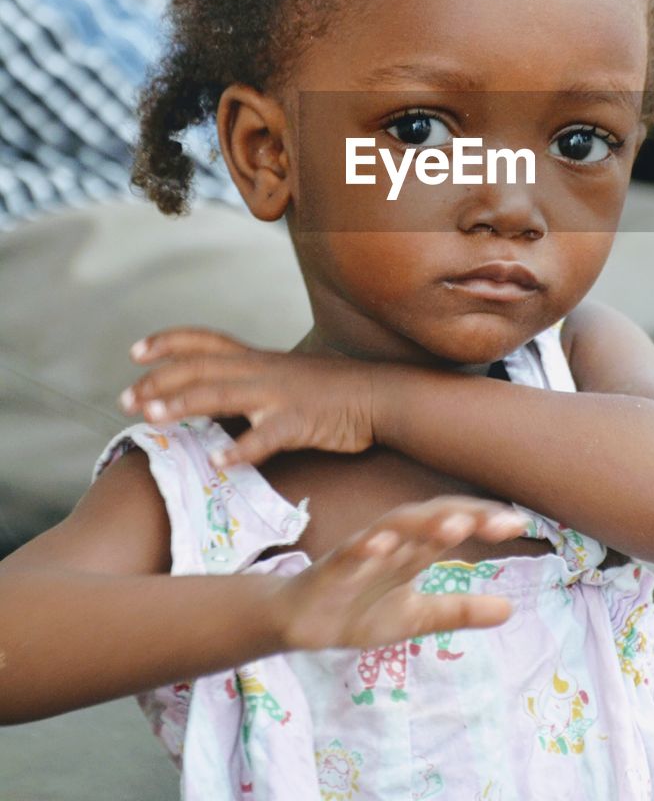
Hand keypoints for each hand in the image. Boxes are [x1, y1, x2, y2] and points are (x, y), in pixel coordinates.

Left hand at [119, 327, 374, 464]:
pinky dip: (240, 448)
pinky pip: (266, 436)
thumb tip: (214, 396)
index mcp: (257, 359)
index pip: (204, 340)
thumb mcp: (285, 377)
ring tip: (151, 418)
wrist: (379, 395)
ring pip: (222, 394)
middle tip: (124, 400)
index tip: (135, 352)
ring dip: (183, 404)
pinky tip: (219, 461)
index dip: (168, 342)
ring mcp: (279, 394)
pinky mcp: (299, 421)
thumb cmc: (331, 392)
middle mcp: (261, 370)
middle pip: (200, 367)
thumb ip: (250, 383)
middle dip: (158, 382)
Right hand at [273, 496, 526, 651]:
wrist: (299, 621)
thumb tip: (512, 609)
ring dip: (424, 524)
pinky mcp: (332, 570)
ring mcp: (362, 552)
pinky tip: (383, 545)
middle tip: (501, 521)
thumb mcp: (417, 616)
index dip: (484, 521)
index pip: (453, 525)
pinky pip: (349, 554)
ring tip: (456, 525)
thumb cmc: (359, 609)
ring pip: (394, 528)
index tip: (519, 524)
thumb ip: (459, 610)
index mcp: (414, 550)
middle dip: (465, 516)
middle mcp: (393, 543)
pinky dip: (366, 547)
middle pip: (431, 518)